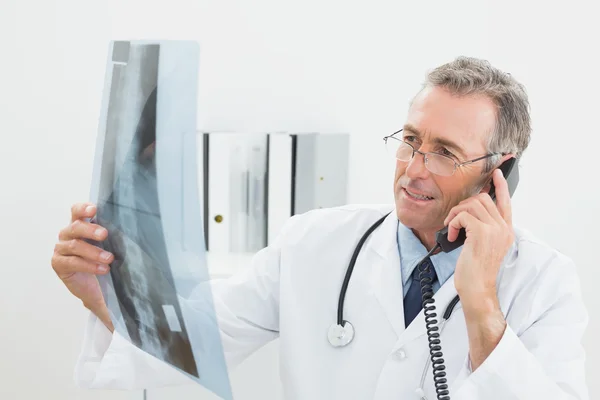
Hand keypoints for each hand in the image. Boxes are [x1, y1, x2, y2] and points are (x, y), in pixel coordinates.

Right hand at [51, 202, 113, 330]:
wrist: (96, 287)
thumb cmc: (103, 260)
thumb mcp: (109, 245)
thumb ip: (112, 234)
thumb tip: (133, 225)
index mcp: (79, 225)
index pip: (77, 211)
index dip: (83, 208)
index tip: (94, 209)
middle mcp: (67, 234)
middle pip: (76, 227)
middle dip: (91, 230)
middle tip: (104, 234)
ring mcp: (61, 249)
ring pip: (75, 245)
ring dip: (93, 252)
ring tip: (109, 258)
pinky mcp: (59, 264)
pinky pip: (72, 262)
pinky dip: (89, 265)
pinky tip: (102, 269)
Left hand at [443, 169, 514, 301]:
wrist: (477, 288)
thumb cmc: (475, 271)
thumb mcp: (482, 246)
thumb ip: (482, 228)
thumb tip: (468, 214)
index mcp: (505, 231)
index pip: (505, 202)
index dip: (501, 186)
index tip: (495, 173)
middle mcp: (503, 228)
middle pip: (482, 199)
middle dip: (463, 205)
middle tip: (453, 220)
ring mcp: (494, 230)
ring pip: (471, 204)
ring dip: (455, 214)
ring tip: (451, 228)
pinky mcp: (481, 233)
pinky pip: (462, 215)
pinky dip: (452, 223)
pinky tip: (451, 237)